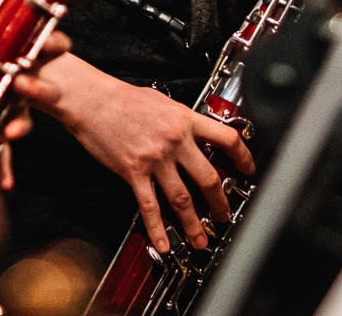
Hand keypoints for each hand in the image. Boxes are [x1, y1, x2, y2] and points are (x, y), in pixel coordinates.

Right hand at [26, 54, 253, 253]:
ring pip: (182, 198)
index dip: (242, 156)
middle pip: (208, 177)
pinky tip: (163, 242)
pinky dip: (158, 228)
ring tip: (201, 239)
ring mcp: (155, 158)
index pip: (225, 138)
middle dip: (220, 202)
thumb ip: (182, 120)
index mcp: (185, 119)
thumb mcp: (163, 102)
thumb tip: (196, 133)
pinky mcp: (134, 172)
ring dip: (194, 223)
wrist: (93, 101)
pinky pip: (149, 206)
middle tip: (224, 215)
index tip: (248, 169)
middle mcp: (175, 140)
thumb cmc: (123, 99)